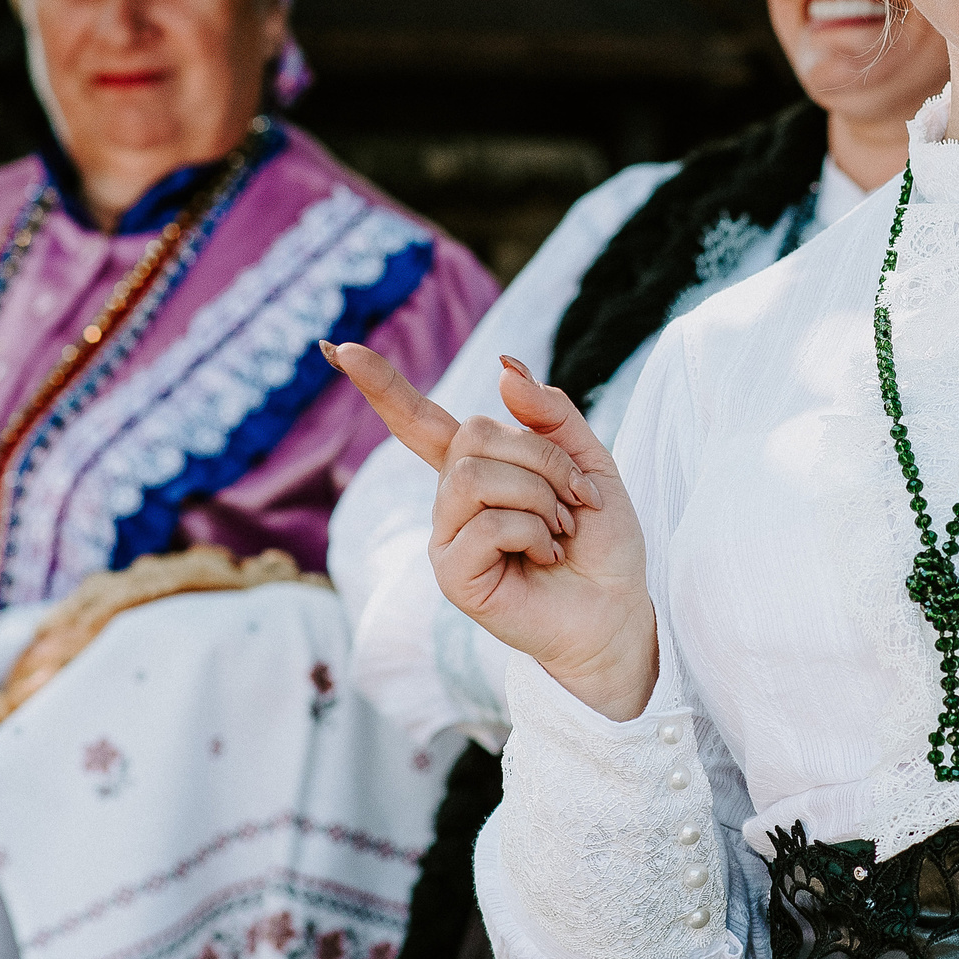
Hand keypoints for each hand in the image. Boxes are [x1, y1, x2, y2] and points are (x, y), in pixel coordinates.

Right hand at [327, 344, 656, 719]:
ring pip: (476, 477)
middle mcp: (453, 499)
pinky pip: (486, 524)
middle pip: (473, 436)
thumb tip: (504, 366)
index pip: (419, 419)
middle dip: (542, 459)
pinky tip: (546, 556)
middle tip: (575, 500)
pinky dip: (533, 532)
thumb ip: (552, 415)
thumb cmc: (601, 541)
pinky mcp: (452, 574)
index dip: (381, 384)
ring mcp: (447, 536)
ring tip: (561, 530)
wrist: (617, 609)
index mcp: (479, 467)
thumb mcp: (590, 463)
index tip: (341, 348)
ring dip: (540, 497)